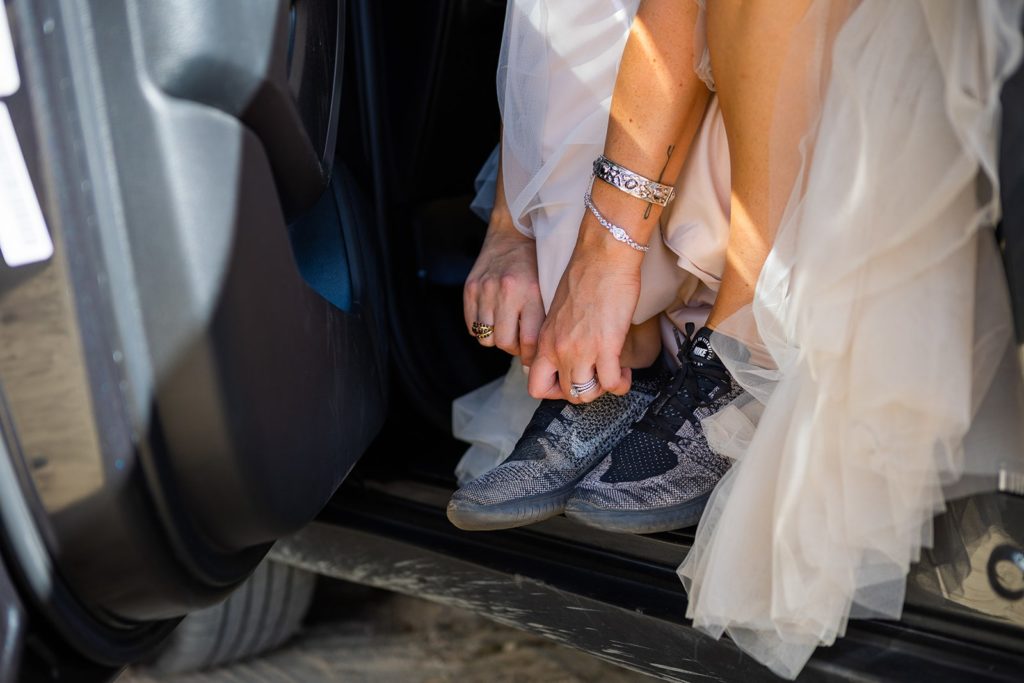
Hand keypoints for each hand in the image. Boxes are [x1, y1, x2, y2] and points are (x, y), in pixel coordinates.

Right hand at [463, 211, 544, 364]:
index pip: (528, 341)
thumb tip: (536, 361)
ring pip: (486, 338)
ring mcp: (484, 290)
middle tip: (519, 342)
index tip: (533, 358)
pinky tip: (494, 318)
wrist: (513, 233)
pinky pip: (472, 326)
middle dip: (513, 349)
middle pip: (504, 343)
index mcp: (530, 293)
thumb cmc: (536, 265)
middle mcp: (505, 291)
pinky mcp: (469, 289)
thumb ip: (544, 322)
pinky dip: (482, 329)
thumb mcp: (548, 290)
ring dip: (497, 339)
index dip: (530, 356)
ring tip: (506, 328)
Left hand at [528, 222, 642, 402]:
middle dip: (585, 391)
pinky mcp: (606, 347)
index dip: (555, 391)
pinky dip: (621, 383)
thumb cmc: (585, 277)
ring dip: (602, 390)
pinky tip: (624, 371)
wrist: (602, 258)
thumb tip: (571, 354)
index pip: (536, 386)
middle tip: (597, 377)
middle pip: (567, 394)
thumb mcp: (559, 313)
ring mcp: (581, 350)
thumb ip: (559, 336)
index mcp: (545, 340)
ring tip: (612, 374)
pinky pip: (612, 384)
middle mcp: (559, 350)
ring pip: (586, 394)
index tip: (571, 381)